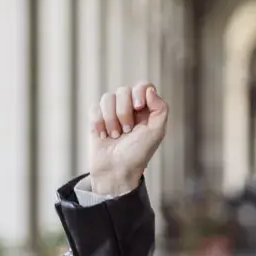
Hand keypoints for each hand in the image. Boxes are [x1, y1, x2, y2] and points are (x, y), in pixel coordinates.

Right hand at [88, 82, 168, 196]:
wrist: (116, 170)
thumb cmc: (138, 154)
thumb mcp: (156, 133)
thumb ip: (160, 110)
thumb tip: (150, 90)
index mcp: (147, 110)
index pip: (144, 86)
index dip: (139, 92)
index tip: (138, 107)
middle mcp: (130, 108)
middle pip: (124, 90)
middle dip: (124, 111)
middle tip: (127, 130)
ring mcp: (113, 112)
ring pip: (108, 98)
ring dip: (111, 119)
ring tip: (115, 136)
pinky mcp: (97, 118)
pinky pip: (95, 108)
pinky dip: (98, 122)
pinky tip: (103, 136)